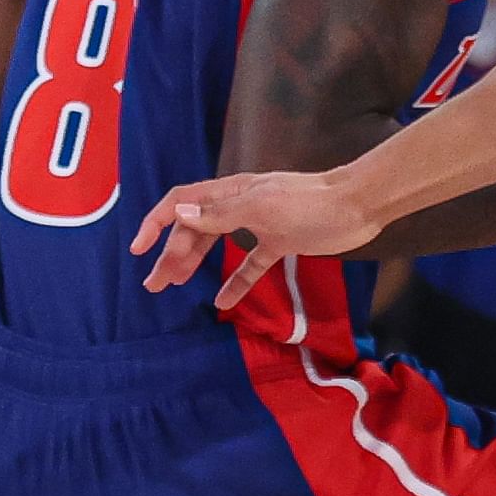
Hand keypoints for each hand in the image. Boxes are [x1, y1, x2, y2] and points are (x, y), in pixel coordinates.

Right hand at [132, 167, 380, 310]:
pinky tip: (222, 302)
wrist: (356, 205)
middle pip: (195, 228)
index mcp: (230, 193)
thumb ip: (220, 214)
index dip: (157, 223)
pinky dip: (235, 282)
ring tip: (173, 286)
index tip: (139, 249)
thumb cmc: (309, 203)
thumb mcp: (261, 208)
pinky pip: (249, 264)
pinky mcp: (279, 242)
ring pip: (216, 245)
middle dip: (171, 254)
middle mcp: (239, 206)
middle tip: (154, 284)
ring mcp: (258, 225)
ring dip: (194, 264)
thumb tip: (179, 214)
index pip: (181, 203)